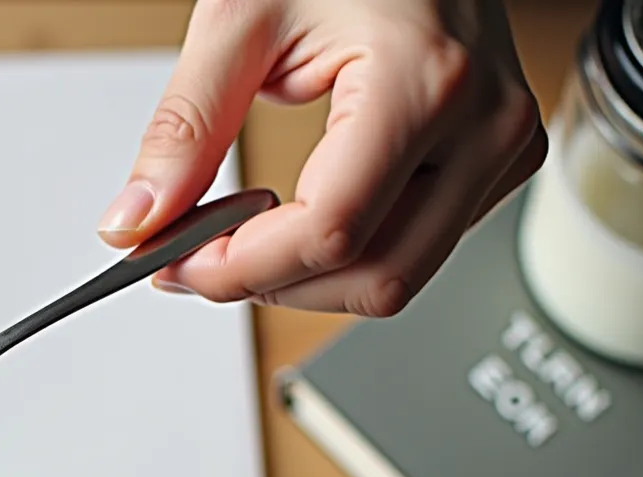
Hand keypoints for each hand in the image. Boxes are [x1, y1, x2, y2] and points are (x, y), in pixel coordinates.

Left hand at [97, 0, 544, 317]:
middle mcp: (483, 123)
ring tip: (244, 230)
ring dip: (306, 277)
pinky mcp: (501, 160)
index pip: (330, 231)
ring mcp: (502, 146)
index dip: (239, 267)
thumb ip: (185, 128)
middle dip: (270, 284)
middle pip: (373, 277)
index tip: (176, 262)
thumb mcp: (240, 19)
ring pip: (398, 277)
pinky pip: (419, 248)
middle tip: (196, 256)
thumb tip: (139, 220)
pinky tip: (301, 212)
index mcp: (424, 80)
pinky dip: (347, 253)